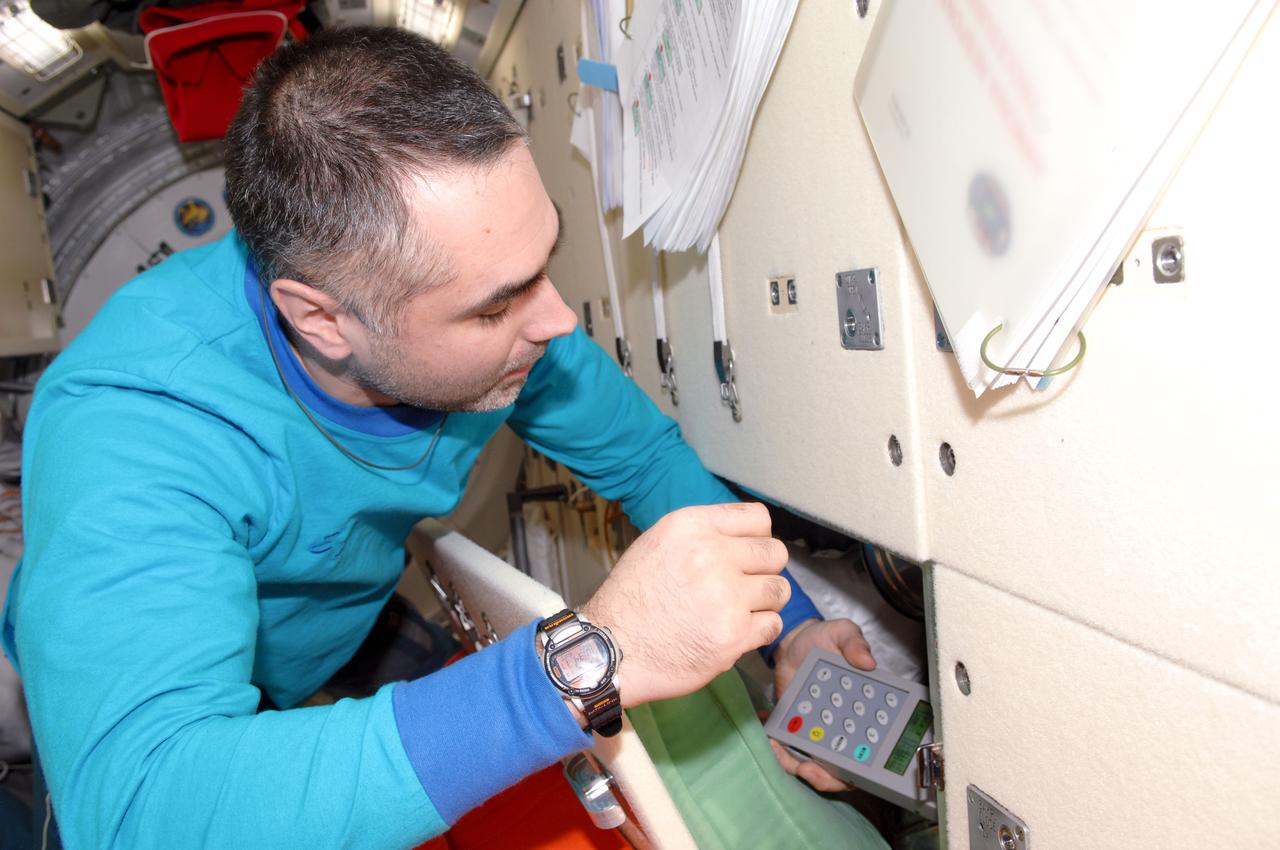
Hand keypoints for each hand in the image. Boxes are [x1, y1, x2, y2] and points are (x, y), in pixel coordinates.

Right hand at [581, 503, 789, 707]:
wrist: (611, 650)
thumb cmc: (631, 599)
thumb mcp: (656, 544)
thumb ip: (702, 535)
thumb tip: (743, 538)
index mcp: (691, 526)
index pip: (757, 518)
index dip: (758, 538)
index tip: (748, 555)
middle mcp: (712, 555)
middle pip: (775, 553)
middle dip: (765, 570)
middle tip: (746, 586)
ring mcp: (726, 596)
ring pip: (779, 590)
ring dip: (765, 602)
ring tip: (740, 611)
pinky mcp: (733, 634)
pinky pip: (773, 625)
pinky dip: (760, 630)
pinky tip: (736, 632)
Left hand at [768, 618, 875, 791]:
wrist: (796, 639)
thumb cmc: (825, 639)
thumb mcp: (842, 633)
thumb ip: (855, 644)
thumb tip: (868, 662)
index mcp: (861, 714)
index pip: (866, 752)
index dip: (854, 769)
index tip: (836, 767)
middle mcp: (841, 729)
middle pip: (836, 769)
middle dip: (821, 776)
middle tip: (804, 767)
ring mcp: (815, 730)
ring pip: (808, 761)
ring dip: (792, 763)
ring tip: (776, 748)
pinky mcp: (793, 725)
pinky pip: (786, 746)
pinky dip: (776, 747)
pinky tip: (766, 736)